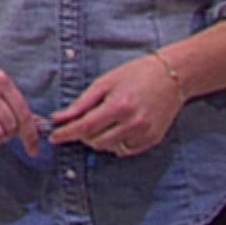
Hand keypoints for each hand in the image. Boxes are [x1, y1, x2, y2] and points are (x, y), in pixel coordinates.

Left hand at [47, 54, 183, 156]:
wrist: (172, 77)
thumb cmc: (136, 74)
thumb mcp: (105, 83)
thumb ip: (81, 103)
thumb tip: (59, 118)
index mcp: (119, 105)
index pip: (85, 127)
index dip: (66, 134)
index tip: (53, 137)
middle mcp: (133, 123)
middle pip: (95, 141)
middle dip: (83, 135)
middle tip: (83, 121)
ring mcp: (144, 134)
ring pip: (109, 148)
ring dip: (98, 139)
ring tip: (104, 121)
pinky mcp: (152, 140)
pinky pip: (124, 150)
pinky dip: (115, 142)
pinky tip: (118, 127)